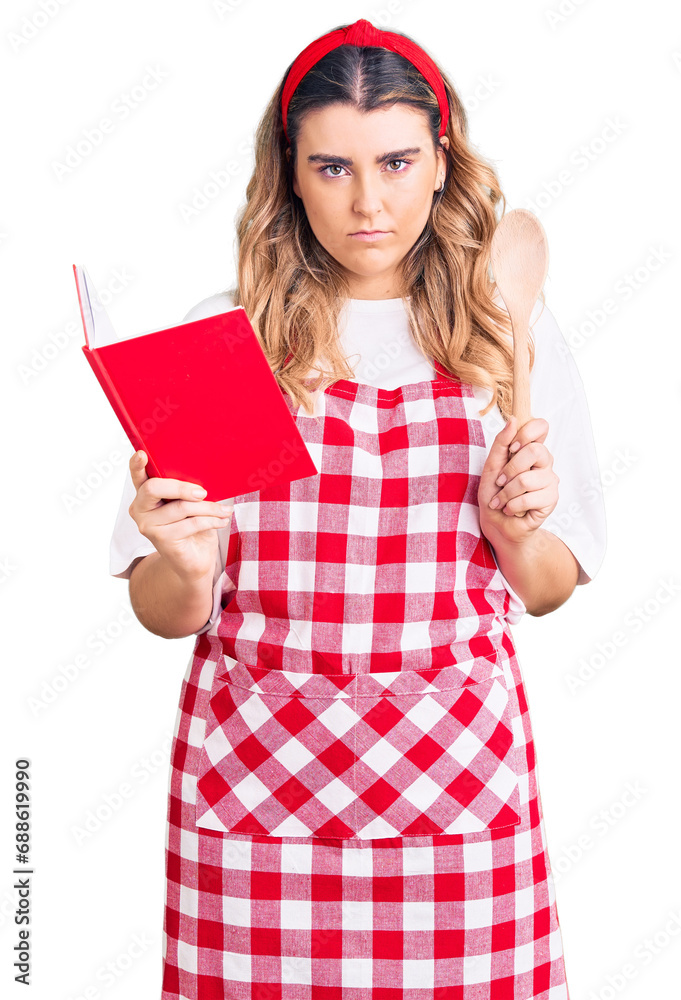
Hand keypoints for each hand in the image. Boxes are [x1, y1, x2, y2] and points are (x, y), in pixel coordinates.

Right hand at [128, 451, 233, 580]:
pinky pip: (191, 523)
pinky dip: (211, 520)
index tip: (142, 454)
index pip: (137, 476)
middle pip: (154, 488)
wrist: (194, 559)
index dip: (136, 465)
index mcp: (145, 494)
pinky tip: (221, 521)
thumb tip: (205, 473)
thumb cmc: (191, 526)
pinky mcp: (162, 540)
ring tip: (224, 510)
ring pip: (180, 507)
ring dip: (208, 508)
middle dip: (182, 487)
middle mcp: (140, 509)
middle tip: (203, 492)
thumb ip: (187, 488)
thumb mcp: (189, 502)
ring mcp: (148, 526)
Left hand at [478, 415, 558, 543]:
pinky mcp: (551, 500)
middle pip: (536, 451)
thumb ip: (501, 443)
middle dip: (510, 469)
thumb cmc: (493, 494)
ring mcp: (550, 481)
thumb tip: (513, 420)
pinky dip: (512, 505)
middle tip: (500, 482)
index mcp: (531, 450)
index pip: (541, 426)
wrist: (496, 523)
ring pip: (527, 479)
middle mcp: (544, 463)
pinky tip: (510, 509)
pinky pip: (529, 497)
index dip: (526, 433)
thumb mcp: (491, 466)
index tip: (512, 449)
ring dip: (506, 493)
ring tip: (502, 500)